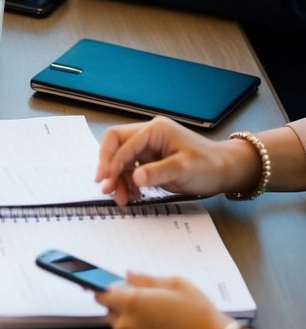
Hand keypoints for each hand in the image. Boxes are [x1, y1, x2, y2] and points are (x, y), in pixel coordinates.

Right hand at [95, 116, 254, 205]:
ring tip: (120, 198)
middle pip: (116, 145)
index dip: (112, 162)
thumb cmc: (208, 166)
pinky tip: (131, 195)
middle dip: (108, 165)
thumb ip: (157, 172)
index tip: (106, 181)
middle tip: (104, 186)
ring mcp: (148, 149)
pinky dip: (126, 183)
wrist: (224, 172)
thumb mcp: (183, 169)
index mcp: (155, 130)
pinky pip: (130, 170)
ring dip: (117, 179)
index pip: (123, 142)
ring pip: (121, 160)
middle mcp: (148, 136)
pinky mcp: (150, 162)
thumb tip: (134, 177)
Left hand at [97, 273, 229, 328]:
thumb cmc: (197, 314)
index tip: (114, 287)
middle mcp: (126, 324)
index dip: (109, 288)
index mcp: (132, 303)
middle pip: (109, 309)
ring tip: (155, 316)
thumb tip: (127, 275)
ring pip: (118, 325)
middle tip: (146, 300)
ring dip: (128, 318)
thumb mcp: (174, 284)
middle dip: (121, 302)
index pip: (101, 293)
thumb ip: (145, 279)